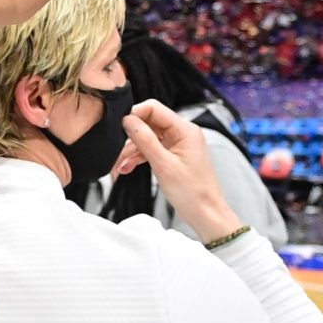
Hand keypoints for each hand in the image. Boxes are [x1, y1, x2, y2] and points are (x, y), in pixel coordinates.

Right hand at [122, 101, 240, 240]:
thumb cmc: (192, 193)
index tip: (119, 127)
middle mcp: (183, 133)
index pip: (154, 108)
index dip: (134, 115)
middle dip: (131, 137)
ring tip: (120, 166)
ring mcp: (179, 144)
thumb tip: (128, 120)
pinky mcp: (174, 155)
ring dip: (132, 150)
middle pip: (149, 123)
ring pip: (148, 137)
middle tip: (117, 151)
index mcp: (185, 130)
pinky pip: (152, 148)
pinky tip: (128, 168)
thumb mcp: (163, 165)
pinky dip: (139, 157)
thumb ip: (144, 140)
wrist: (206, 214)